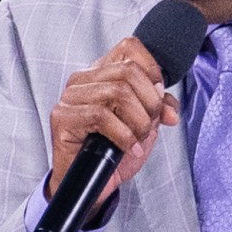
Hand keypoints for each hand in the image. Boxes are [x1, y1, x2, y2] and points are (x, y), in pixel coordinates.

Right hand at [44, 38, 181, 211]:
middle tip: (151, 125)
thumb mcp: (144, 126)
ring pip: (117, 92)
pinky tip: (128, 148)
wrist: (92, 184)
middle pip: (128, 71)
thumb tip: (170, 108)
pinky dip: (124, 135)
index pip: (130, 47)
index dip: (152, 69)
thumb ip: (158, 109)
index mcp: (103, 73)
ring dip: (138, 121)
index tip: (159, 99)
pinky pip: (101, 116)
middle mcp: (84, 79)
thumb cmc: (114, 152)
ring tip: (138, 139)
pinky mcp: (62, 116)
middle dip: (150, 102)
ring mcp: (70, 96)